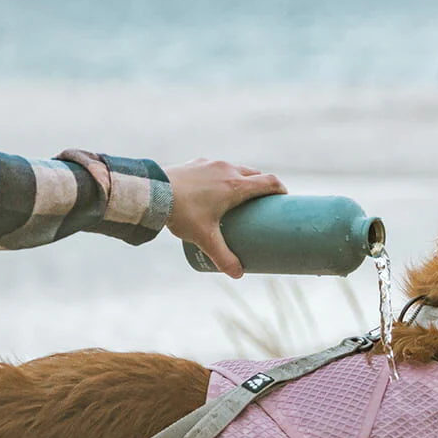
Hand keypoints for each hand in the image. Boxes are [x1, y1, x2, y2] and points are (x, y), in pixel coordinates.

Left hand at [164, 159, 285, 277]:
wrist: (152, 192)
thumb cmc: (182, 213)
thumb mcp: (205, 239)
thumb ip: (223, 258)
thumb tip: (238, 275)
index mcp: (236, 185)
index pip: (269, 182)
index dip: (281, 190)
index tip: (285, 200)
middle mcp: (227, 169)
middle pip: (255, 174)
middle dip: (263, 187)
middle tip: (263, 204)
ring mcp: (211, 163)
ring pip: (237, 168)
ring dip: (244, 179)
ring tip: (241, 196)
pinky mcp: (197, 163)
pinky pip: (218, 167)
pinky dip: (224, 176)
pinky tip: (217, 187)